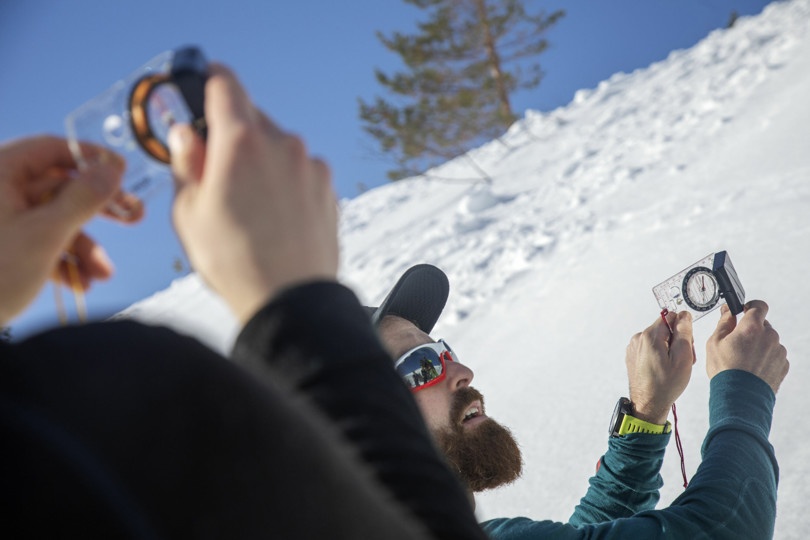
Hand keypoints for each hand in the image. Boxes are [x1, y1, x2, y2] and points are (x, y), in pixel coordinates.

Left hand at [0, 136, 142, 324]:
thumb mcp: (45, 234)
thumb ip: (83, 198)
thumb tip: (111, 168)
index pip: (49, 149)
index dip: (90, 157)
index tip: (122, 170)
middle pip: (57, 187)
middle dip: (96, 210)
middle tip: (135, 217)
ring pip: (52, 221)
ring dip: (83, 247)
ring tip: (103, 274)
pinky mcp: (0, 249)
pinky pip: (38, 243)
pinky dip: (63, 261)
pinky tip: (81, 284)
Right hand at [169, 64, 338, 323]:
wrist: (291, 300)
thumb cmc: (232, 260)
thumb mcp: (189, 211)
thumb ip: (186, 162)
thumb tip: (187, 133)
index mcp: (241, 141)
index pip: (225, 84)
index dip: (210, 80)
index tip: (205, 83)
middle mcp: (282, 143)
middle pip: (252, 118)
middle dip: (232, 135)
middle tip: (218, 172)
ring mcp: (311, 165)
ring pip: (278, 147)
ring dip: (262, 162)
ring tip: (250, 208)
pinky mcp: (329, 188)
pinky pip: (300, 171)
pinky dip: (286, 182)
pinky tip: (277, 218)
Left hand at [624, 311, 695, 423]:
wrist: (648, 404)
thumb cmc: (665, 385)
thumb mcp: (682, 358)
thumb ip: (684, 333)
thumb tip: (684, 315)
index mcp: (649, 336)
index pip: (671, 317)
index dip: (683, 330)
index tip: (686, 345)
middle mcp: (638, 338)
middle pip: (665, 329)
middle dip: (677, 341)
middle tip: (683, 360)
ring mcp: (634, 347)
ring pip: (659, 339)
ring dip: (669, 349)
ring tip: (673, 367)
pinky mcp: (633, 355)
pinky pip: (651, 348)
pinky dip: (660, 355)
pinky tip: (664, 369)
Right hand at [706, 301, 788, 393]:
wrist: (740, 398)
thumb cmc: (725, 371)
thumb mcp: (714, 343)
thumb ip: (724, 323)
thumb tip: (728, 311)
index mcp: (752, 327)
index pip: (758, 306)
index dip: (750, 307)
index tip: (743, 312)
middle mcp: (769, 336)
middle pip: (762, 325)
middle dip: (751, 330)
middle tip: (737, 343)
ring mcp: (778, 351)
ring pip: (768, 341)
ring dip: (759, 345)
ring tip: (744, 360)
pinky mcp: (783, 365)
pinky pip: (774, 355)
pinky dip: (765, 358)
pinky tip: (752, 368)